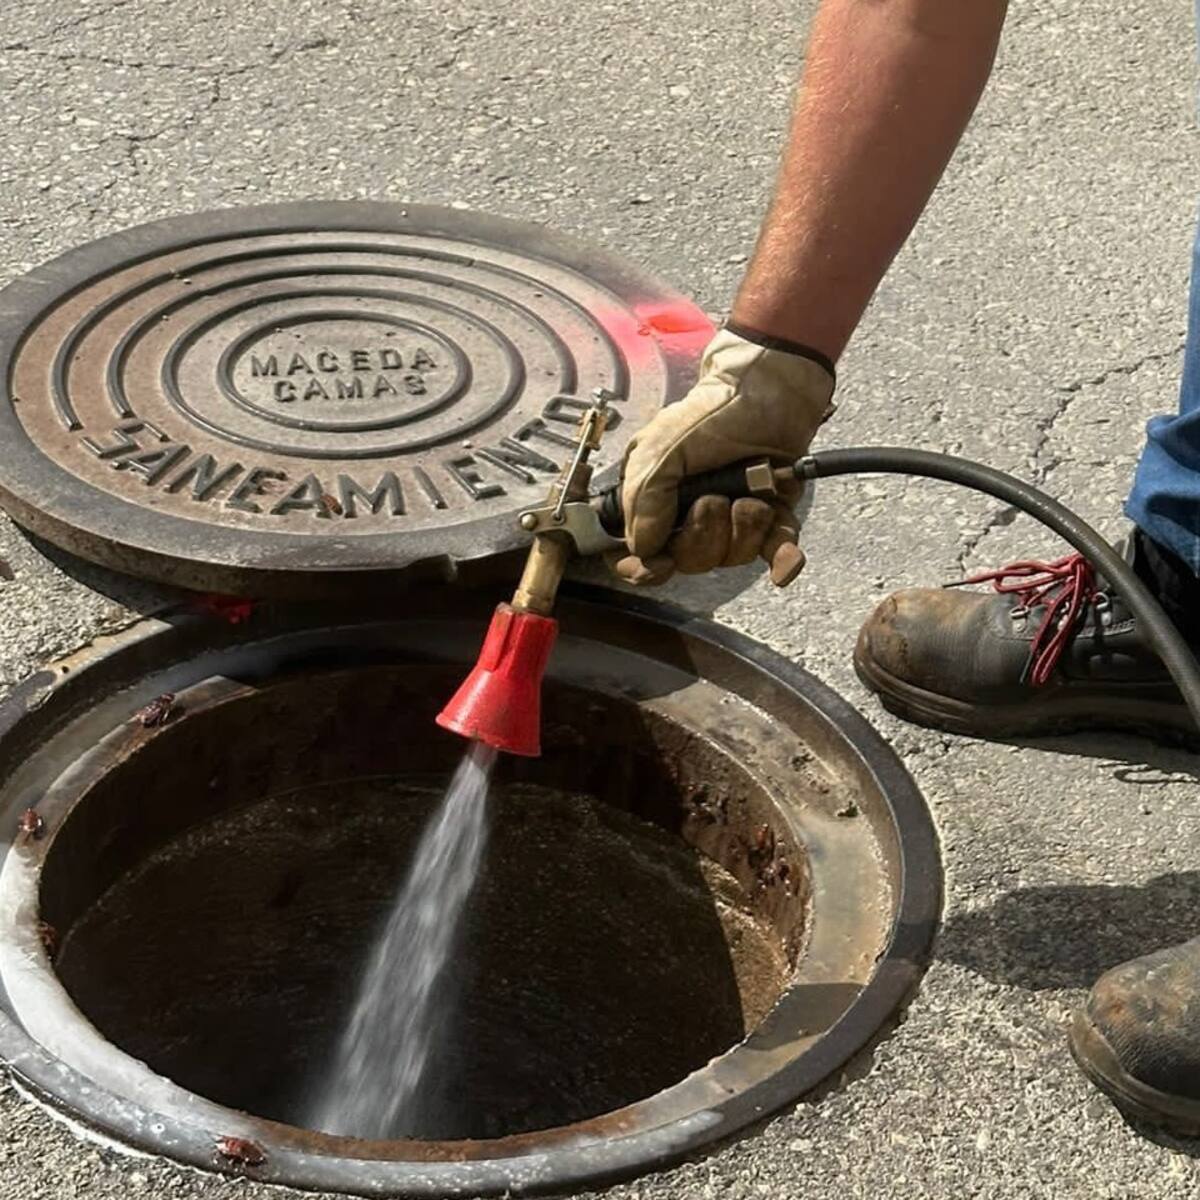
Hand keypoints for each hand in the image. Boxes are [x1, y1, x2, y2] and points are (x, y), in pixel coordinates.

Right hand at [610, 325, 834, 586]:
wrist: (770, 389)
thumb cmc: (711, 413)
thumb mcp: (660, 450)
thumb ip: (643, 500)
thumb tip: (643, 548)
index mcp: (657, 501)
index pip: (640, 554)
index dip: (645, 569)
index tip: (660, 565)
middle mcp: (691, 516)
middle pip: (690, 561)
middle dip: (704, 537)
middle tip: (713, 500)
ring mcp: (732, 519)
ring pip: (732, 557)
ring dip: (743, 531)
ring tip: (751, 496)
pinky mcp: (772, 515)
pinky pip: (776, 553)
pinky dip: (782, 562)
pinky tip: (785, 568)